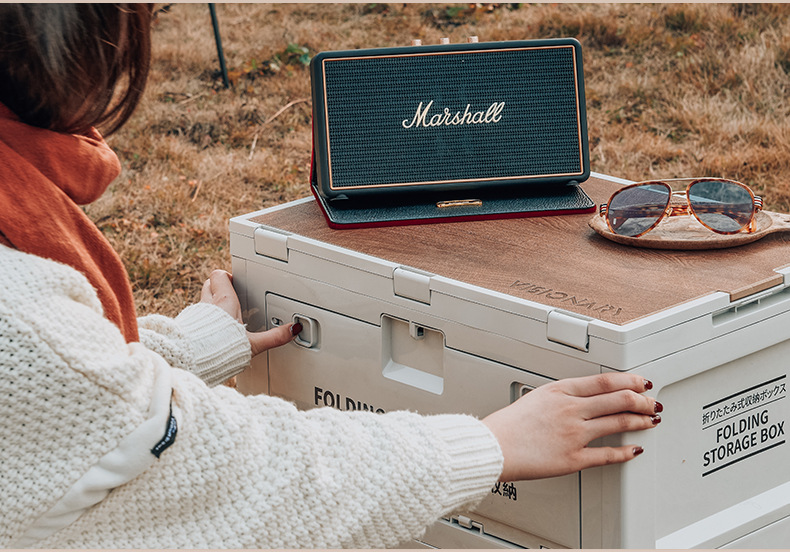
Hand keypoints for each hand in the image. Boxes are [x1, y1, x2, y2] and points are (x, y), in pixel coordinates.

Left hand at [200, 269, 298, 356]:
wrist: (195, 361)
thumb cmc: (220, 349)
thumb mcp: (253, 344)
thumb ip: (274, 337)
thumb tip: (291, 331)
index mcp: (224, 302)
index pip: (220, 275)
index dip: (227, 276)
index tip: (236, 282)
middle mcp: (207, 305)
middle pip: (209, 284)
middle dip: (218, 287)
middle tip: (229, 295)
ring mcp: (195, 317)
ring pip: (202, 300)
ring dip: (210, 304)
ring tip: (221, 315)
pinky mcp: (188, 329)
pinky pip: (195, 317)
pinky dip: (202, 320)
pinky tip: (210, 331)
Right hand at [482, 373, 660, 480]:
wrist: (493, 447)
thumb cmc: (508, 426)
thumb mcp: (535, 398)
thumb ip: (560, 398)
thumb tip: (580, 399)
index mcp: (560, 391)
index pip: (605, 381)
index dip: (630, 380)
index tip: (641, 382)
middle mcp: (571, 410)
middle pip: (619, 399)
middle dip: (642, 400)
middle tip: (652, 402)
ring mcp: (574, 434)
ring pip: (619, 423)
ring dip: (641, 421)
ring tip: (650, 420)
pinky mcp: (573, 459)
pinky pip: (608, 455)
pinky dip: (626, 452)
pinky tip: (634, 449)